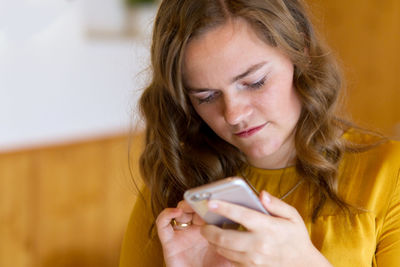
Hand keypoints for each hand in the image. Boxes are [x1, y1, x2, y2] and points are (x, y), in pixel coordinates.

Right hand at [156, 200, 232, 266]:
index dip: (211, 203)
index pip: (208, 210)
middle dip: (197, 200)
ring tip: (190, 204)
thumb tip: (247, 229)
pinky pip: (162, 225)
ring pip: (178, 212)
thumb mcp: (230, 257)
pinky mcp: (168, 242)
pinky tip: (176, 212)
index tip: (217, 197)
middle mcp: (194, 231)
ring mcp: (181, 235)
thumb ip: (236, 243)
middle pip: (193, 208)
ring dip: (183, 204)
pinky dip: (166, 214)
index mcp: (210, 231)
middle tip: (203, 198)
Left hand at [200, 191, 332, 266]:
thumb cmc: (296, 238)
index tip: (211, 203)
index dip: (225, 208)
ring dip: (213, 241)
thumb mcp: (292, 216)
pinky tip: (223, 244)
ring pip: (224, 251)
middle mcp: (259, 245)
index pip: (242, 216)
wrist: (303, 266)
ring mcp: (254, 260)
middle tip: (204, 224)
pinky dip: (223, 251)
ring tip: (211, 233)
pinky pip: (230, 260)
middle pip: (225, 238)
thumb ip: (276, 204)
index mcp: (268, 228)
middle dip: (210, 230)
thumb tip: (261, 194)